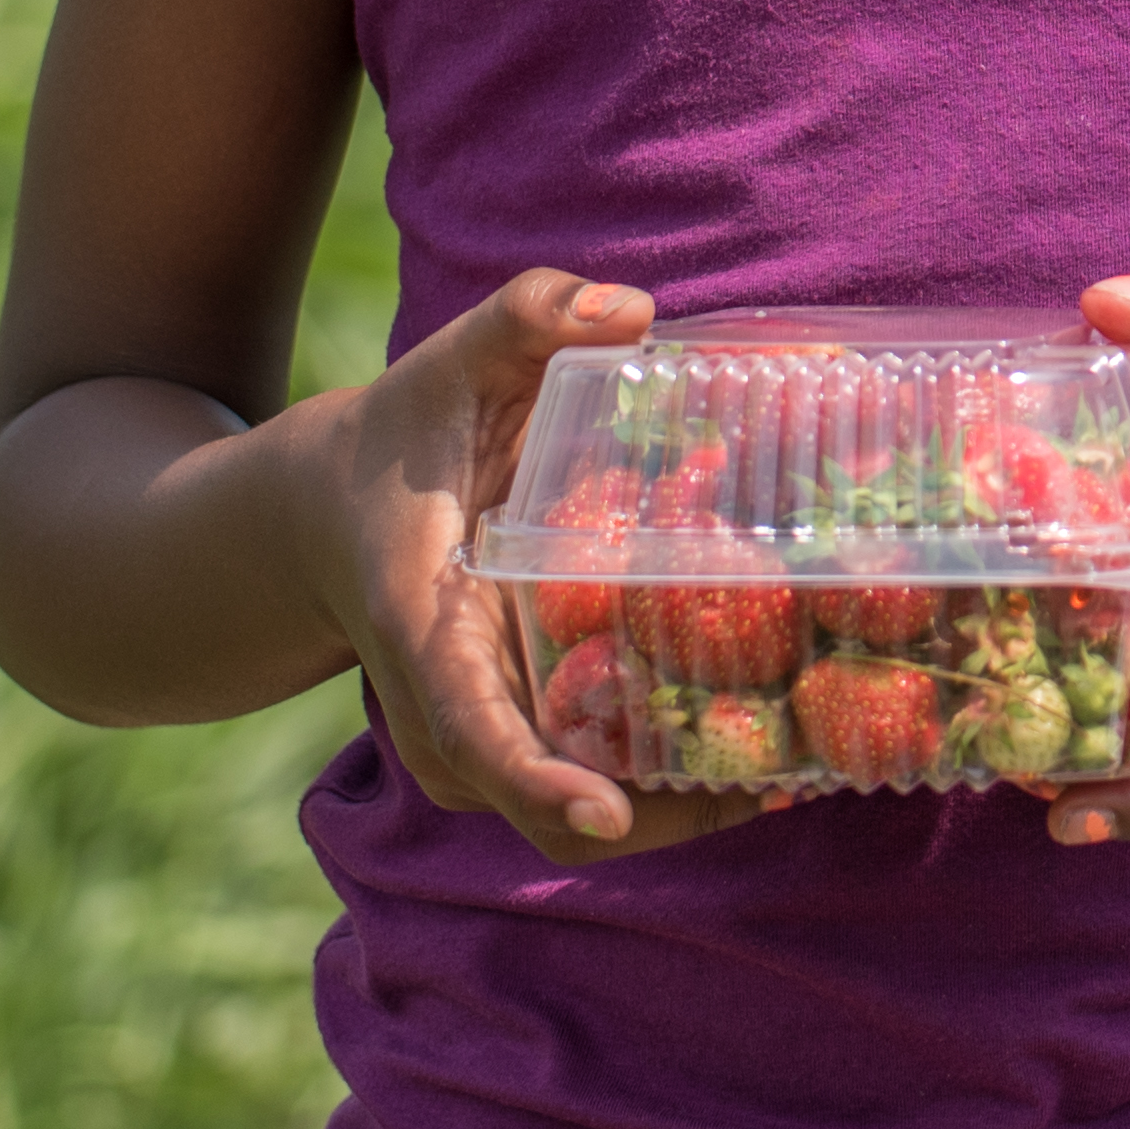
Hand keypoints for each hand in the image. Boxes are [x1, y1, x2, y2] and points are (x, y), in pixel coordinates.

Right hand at [268, 267, 746, 861]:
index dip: (541, 780)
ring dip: (681, 807)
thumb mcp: (454, 360)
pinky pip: (591, 784)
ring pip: (578, 817)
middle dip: (661, 812)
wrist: (327, 511)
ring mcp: (476, 743)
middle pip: (548, 807)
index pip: (476, 730)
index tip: (610, 813)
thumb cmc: (406, 431)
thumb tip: (630, 311)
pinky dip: (670, 782)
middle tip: (785, 777)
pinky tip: (770, 750)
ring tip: (801, 769)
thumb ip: (528, 316)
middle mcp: (446, 712)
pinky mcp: (513, 741)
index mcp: (424, 631)